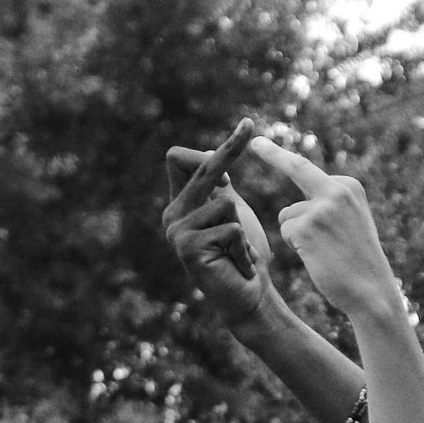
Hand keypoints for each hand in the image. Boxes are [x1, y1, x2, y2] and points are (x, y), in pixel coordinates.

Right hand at [164, 119, 275, 331]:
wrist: (249, 298)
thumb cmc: (244, 256)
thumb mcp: (231, 213)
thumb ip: (219, 187)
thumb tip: (215, 155)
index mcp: (181, 203)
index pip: (182, 159)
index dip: (215, 148)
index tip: (246, 130)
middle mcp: (173, 214)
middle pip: (201, 169)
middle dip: (229, 150)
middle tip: (250, 124)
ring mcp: (177, 232)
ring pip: (226, 204)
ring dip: (243, 229)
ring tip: (238, 252)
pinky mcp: (188, 249)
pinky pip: (230, 229)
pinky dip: (243, 248)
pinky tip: (238, 265)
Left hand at [245, 136, 398, 326]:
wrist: (372, 292)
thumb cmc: (360, 264)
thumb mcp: (353, 224)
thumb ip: (330, 206)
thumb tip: (292, 206)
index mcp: (350, 187)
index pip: (311, 171)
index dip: (283, 158)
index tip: (261, 143)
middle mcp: (336, 190)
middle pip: (296, 167)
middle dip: (272, 153)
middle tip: (255, 142)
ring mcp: (320, 208)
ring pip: (288, 214)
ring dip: (295, 233)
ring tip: (323, 252)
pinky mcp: (305, 228)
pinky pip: (286, 230)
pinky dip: (295, 246)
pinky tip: (316, 257)